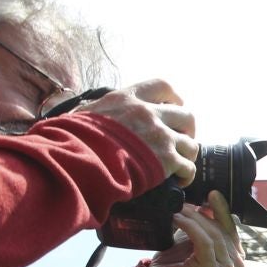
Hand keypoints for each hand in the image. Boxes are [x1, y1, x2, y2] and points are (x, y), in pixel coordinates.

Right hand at [79, 79, 199, 186]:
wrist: (79, 157)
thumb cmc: (75, 137)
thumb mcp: (86, 113)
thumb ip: (99, 110)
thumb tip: (87, 113)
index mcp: (129, 99)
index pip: (163, 86)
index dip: (174, 98)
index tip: (175, 106)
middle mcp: (149, 114)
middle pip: (186, 115)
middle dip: (187, 129)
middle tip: (180, 140)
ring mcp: (160, 136)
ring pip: (191, 144)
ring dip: (187, 154)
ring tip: (179, 163)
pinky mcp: (166, 160)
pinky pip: (189, 168)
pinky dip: (187, 176)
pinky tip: (179, 180)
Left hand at [148, 193, 241, 266]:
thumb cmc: (179, 263)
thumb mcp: (195, 238)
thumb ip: (206, 224)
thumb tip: (208, 202)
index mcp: (236, 254)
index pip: (231, 227)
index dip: (222, 209)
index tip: (212, 193)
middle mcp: (237, 263)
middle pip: (221, 229)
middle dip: (201, 214)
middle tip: (182, 203)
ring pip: (213, 234)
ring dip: (193, 219)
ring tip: (177, 211)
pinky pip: (204, 241)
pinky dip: (190, 228)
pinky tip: (178, 220)